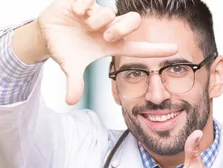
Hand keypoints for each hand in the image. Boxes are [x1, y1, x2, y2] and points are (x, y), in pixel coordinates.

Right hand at [15, 0, 177, 104]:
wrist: (47, 33)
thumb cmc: (67, 49)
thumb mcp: (71, 66)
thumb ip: (74, 82)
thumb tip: (70, 101)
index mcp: (111, 44)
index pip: (138, 47)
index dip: (156, 49)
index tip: (175, 49)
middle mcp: (108, 27)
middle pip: (131, 22)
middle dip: (122, 28)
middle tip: (106, 36)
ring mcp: (97, 14)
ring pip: (109, 12)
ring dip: (98, 20)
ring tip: (84, 25)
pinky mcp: (84, 2)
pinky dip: (83, 6)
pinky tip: (75, 13)